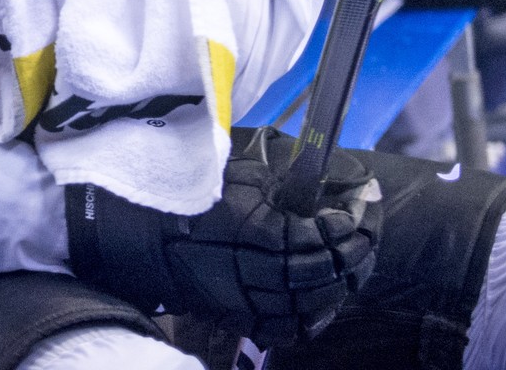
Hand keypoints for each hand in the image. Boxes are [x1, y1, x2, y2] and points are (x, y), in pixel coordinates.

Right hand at [66, 127, 380, 346]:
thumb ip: (284, 181)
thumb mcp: (240, 175)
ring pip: (313, 306)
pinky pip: (287, 329)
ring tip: (353, 261)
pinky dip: (312, 318)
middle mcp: (259, 276)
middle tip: (367, 232)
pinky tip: (323, 300)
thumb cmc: (188, 194)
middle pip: (326, 274)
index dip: (352, 222)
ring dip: (341, 284)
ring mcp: (249, 303)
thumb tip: (328, 181)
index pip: (323, 236)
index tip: (362, 205)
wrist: (138, 232)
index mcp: (261, 234)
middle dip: (356, 253)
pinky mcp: (239, 317)